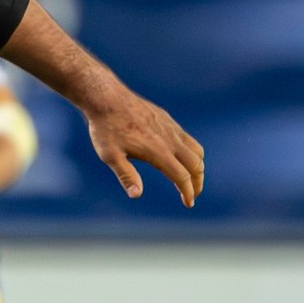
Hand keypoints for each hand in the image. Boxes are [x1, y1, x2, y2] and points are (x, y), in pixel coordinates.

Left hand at [85, 91, 204, 207]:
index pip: (182, 176)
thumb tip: (137, 194)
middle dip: (198, 182)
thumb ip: (125, 175)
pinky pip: (188, 138)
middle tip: (192, 195)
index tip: (189, 203)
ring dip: (198, 167)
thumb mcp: (110, 155)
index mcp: (158, 151)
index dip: (188, 192)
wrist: (107, 99)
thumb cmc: (106, 129)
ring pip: (196, 150)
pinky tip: (181, 158)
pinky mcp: (168, 120)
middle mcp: (170, 139)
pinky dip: (192, 152)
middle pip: (196, 164)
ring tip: (191, 179)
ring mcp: (171, 128)